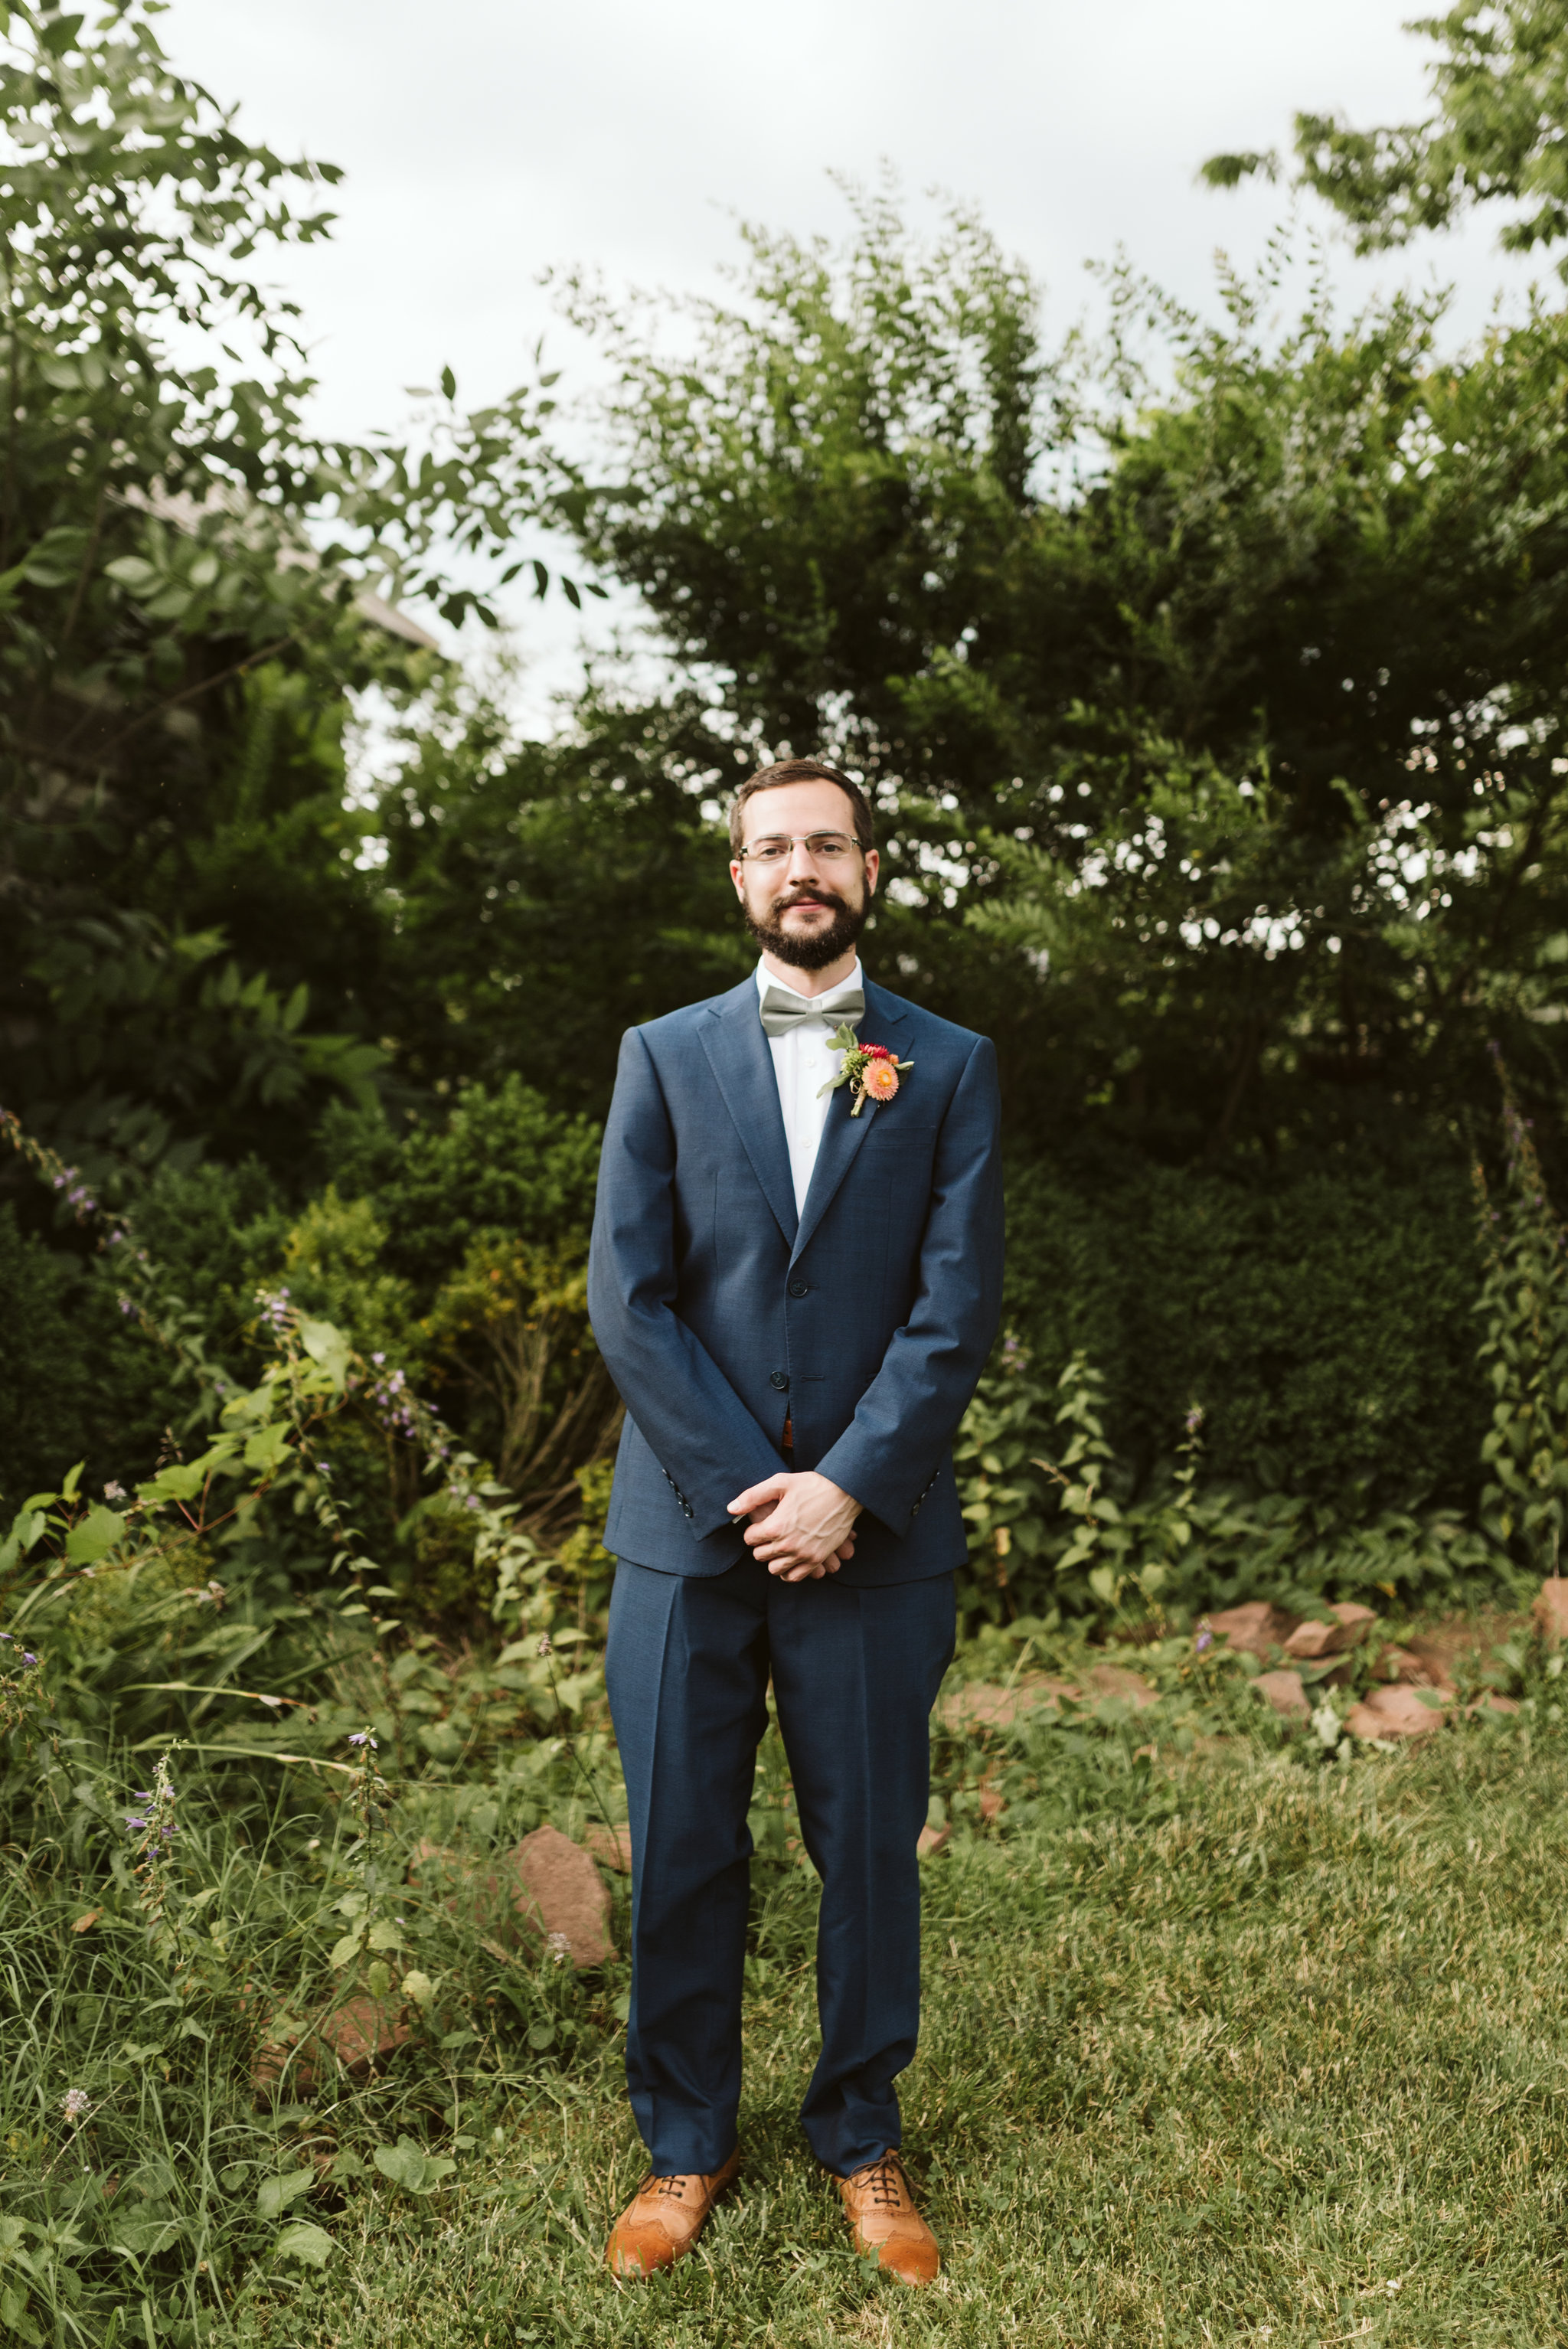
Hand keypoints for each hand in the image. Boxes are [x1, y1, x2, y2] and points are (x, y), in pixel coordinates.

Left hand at [728, 1471, 860, 1581]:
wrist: (845, 1492)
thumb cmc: (811, 1485)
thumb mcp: (780, 1483)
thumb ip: (752, 1496)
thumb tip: (731, 1509)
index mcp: (775, 1526)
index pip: (749, 1539)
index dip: (753, 1530)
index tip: (762, 1524)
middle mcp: (787, 1544)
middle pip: (759, 1556)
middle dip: (761, 1545)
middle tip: (770, 1533)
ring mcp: (803, 1555)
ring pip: (774, 1569)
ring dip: (773, 1559)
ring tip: (779, 1546)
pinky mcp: (816, 1560)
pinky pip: (794, 1577)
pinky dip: (788, 1571)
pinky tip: (789, 1558)